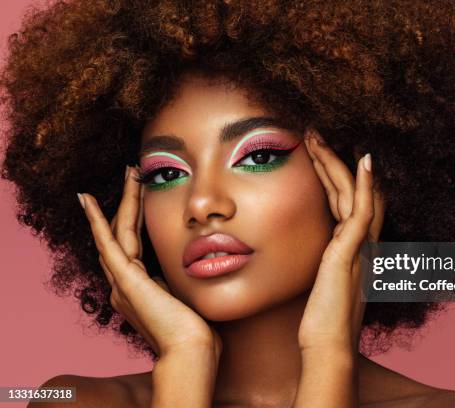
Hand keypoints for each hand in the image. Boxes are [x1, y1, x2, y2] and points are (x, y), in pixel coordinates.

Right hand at [77, 167, 221, 358]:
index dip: (134, 216)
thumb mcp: (183, 296)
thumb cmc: (195, 330)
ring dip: (122, 200)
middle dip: (128, 200)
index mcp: (137, 287)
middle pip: (122, 232)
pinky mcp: (125, 281)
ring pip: (117, 231)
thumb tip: (188, 267)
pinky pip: (107, 244)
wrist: (191, 350)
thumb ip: (176, 281)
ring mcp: (121, 283)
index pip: (132, 243)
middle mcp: (123, 284)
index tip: (141, 192)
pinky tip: (88, 200)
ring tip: (129, 172)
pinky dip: (96, 221)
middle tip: (133, 172)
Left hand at [298, 130, 384, 354]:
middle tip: (314, 134)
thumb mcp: (321, 285)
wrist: (328, 347)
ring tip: (317, 135)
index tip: (315, 155)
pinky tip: (362, 161)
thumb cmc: (320, 322)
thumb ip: (322, 266)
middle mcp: (362, 243)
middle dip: (332, 161)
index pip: (345, 203)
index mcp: (352, 249)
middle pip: (351, 191)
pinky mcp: (352, 253)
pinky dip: (365, 185)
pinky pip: (363, 211)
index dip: (332, 177)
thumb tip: (311, 257)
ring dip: (337, 162)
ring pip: (353, 193)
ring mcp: (361, 247)